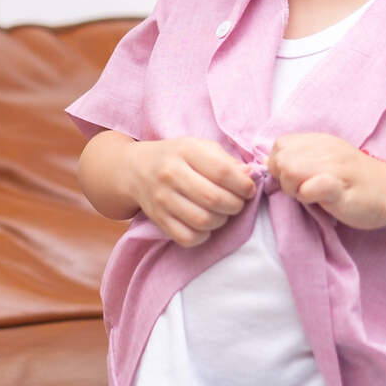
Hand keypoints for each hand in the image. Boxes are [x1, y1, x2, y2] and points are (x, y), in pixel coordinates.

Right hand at [125, 138, 255, 246]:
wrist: (136, 169)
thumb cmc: (177, 157)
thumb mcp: (200, 147)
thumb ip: (227, 161)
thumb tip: (250, 175)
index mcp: (186, 151)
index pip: (223, 172)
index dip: (243, 185)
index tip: (248, 189)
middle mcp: (171, 174)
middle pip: (214, 199)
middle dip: (235, 205)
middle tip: (237, 203)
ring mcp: (162, 199)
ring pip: (203, 221)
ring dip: (222, 220)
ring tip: (222, 213)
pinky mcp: (158, 219)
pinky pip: (188, 237)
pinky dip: (204, 235)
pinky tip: (205, 224)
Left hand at [266, 133, 385, 229]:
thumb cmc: (358, 182)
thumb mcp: (329, 160)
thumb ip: (302, 158)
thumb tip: (268, 163)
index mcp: (320, 141)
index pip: (280, 145)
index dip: (280, 165)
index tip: (296, 179)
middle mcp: (326, 149)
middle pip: (281, 159)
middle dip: (284, 179)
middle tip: (303, 191)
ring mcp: (334, 166)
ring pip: (290, 171)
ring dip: (294, 189)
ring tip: (313, 196)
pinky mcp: (340, 187)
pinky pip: (309, 187)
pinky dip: (307, 196)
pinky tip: (321, 201)